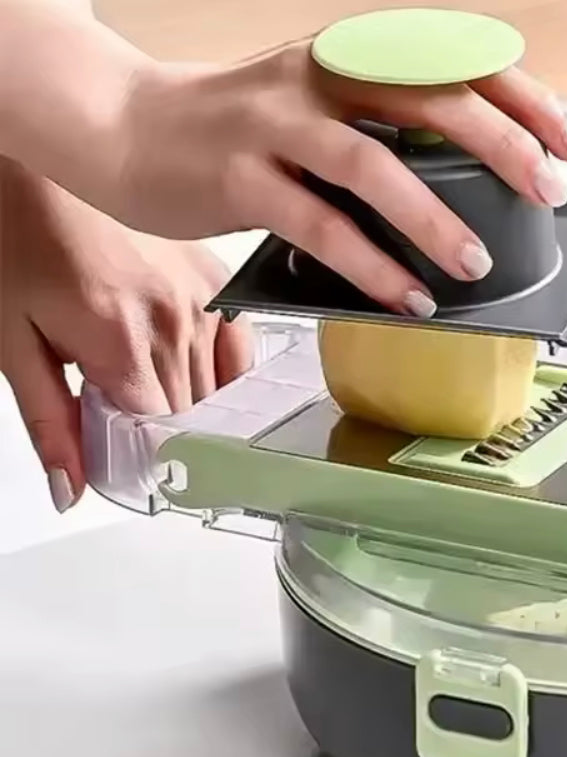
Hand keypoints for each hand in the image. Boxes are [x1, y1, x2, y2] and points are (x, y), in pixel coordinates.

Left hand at [0, 159, 252, 511]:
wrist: (34, 156)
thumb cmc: (11, 233)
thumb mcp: (7, 336)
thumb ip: (48, 418)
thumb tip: (72, 487)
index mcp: (119, 339)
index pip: (161, 435)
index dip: (142, 456)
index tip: (120, 459)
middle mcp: (174, 322)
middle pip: (191, 416)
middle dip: (159, 432)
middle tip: (118, 416)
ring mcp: (203, 298)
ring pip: (218, 389)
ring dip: (187, 401)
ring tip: (144, 382)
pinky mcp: (216, 278)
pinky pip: (240, 347)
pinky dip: (222, 369)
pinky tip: (190, 366)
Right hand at [110, 43, 566, 316]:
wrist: (125, 127)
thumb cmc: (241, 131)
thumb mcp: (325, 110)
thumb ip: (388, 132)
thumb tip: (473, 187)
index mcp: (353, 56)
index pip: (456, 60)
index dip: (523, 97)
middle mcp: (321, 77)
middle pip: (428, 96)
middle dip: (501, 144)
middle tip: (546, 192)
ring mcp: (276, 123)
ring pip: (371, 164)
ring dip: (432, 217)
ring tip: (475, 264)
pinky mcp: (240, 177)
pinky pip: (318, 224)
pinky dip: (369, 265)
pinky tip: (407, 298)